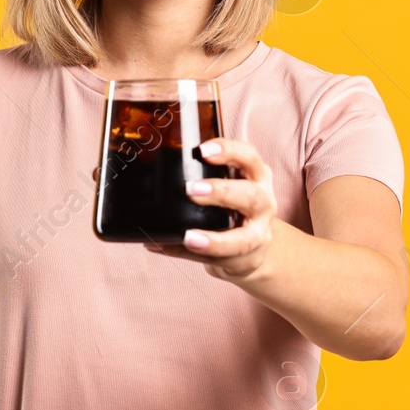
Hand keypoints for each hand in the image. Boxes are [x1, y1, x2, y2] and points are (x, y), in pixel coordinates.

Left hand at [144, 138, 277, 282]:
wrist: (252, 247)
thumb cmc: (233, 206)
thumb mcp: (228, 183)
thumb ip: (199, 175)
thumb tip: (147, 175)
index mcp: (256, 176)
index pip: (249, 157)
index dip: (229, 151)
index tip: (203, 150)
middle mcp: (263, 202)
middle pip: (250, 196)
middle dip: (220, 191)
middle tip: (190, 190)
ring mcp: (258, 234)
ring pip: (242, 238)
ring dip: (213, 239)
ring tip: (188, 237)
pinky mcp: (246, 257)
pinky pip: (222, 259)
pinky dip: (195, 255)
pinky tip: (172, 248)